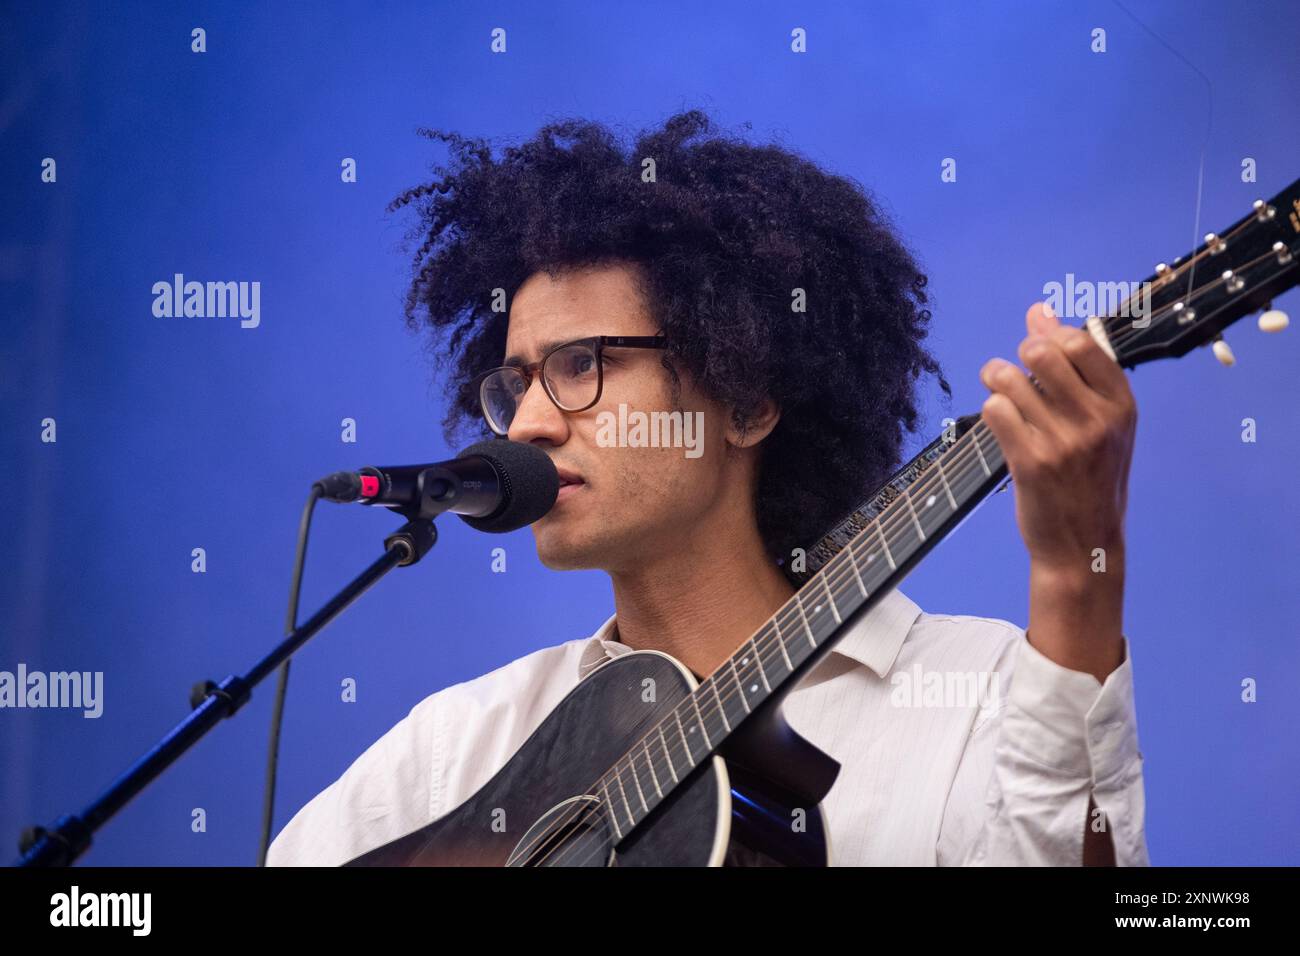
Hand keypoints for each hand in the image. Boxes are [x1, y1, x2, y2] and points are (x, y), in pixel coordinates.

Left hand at [979, 302, 1136, 680]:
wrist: (1083, 546)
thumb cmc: (1090, 477)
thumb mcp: (1101, 422)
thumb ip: (1076, 367)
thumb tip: (1039, 311)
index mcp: (1121, 405)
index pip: (1081, 342)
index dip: (1050, 335)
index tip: (1038, 346)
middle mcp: (1097, 420)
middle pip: (1042, 352)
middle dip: (1020, 355)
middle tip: (1017, 372)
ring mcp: (1064, 442)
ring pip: (1012, 379)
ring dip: (997, 379)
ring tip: (1001, 391)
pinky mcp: (1031, 463)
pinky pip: (996, 411)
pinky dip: (991, 409)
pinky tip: (999, 421)